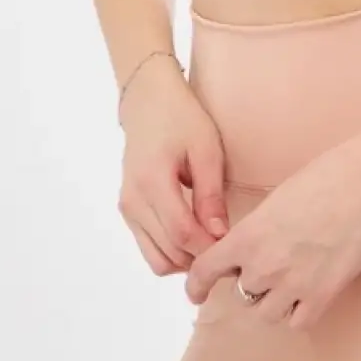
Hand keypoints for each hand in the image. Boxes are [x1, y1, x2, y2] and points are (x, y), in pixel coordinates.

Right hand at [118, 59, 230, 275]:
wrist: (148, 101)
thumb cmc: (181, 117)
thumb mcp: (205, 149)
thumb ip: (210, 194)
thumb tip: (220, 234)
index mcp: (152, 182)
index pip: (181, 233)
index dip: (208, 248)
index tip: (233, 247)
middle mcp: (133, 201)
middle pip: (168, 252)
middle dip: (200, 258)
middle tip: (228, 249)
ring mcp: (127, 208)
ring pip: (156, 259)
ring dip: (185, 260)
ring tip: (212, 243)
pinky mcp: (128, 210)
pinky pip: (149, 247)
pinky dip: (172, 251)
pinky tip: (194, 235)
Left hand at [184, 132, 360, 329]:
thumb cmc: (325, 178)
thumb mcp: (276, 200)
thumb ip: (256, 230)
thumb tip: (248, 250)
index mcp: (248, 235)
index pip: (205, 271)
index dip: (196, 285)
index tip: (196, 293)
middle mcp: (264, 265)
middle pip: (242, 293)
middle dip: (252, 282)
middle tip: (272, 266)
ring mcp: (293, 285)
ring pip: (267, 313)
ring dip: (275, 300)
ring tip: (294, 278)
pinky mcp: (322, 297)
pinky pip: (297, 323)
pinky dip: (300, 312)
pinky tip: (310, 292)